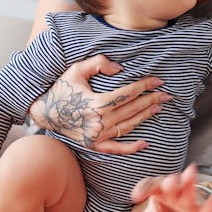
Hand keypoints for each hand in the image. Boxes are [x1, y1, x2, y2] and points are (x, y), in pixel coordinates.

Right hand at [29, 54, 170, 153]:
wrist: (44, 113)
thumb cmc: (62, 89)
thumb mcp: (76, 70)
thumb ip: (98, 63)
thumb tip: (120, 69)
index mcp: (96, 104)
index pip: (127, 93)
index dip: (145, 86)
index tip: (158, 80)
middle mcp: (98, 122)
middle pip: (132, 109)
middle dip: (151, 100)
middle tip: (167, 94)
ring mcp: (96, 136)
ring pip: (128, 126)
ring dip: (145, 116)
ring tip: (159, 107)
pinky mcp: (93, 145)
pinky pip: (116, 149)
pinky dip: (131, 148)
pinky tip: (145, 143)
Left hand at [131, 164, 211, 211]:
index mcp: (156, 192)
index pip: (148, 187)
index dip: (143, 189)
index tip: (136, 196)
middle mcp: (171, 191)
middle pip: (169, 184)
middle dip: (170, 183)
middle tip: (170, 183)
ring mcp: (187, 198)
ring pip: (188, 189)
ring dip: (189, 181)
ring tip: (192, 172)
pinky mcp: (200, 210)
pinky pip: (207, 205)